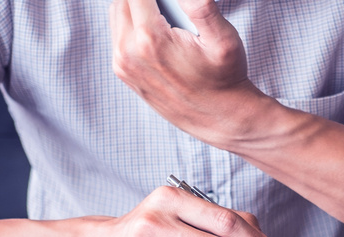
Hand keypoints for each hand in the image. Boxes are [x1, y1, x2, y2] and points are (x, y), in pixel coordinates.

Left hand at [109, 0, 267, 145]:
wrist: (220, 119)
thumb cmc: (225, 78)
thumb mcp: (224, 39)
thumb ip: (202, 7)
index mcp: (150, 39)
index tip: (170, 3)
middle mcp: (129, 53)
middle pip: (122, 2)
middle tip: (167, 5)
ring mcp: (123, 66)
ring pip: (117, 17)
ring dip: (135, 7)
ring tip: (162, 11)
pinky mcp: (125, 74)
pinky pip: (119, 37)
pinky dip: (133, 25)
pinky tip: (157, 29)